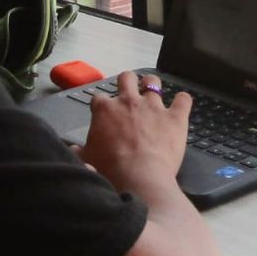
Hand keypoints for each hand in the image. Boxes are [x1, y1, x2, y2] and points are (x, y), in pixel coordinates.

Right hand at [74, 71, 192, 188]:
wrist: (139, 177)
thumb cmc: (109, 169)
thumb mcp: (86, 160)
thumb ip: (79, 151)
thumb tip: (73, 150)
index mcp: (105, 110)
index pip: (99, 97)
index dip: (101, 105)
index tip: (104, 114)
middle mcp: (128, 101)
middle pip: (126, 77)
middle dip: (127, 82)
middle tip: (129, 94)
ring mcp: (153, 107)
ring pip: (153, 81)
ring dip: (153, 85)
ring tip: (154, 93)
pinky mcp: (175, 117)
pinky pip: (183, 99)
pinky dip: (182, 101)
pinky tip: (181, 105)